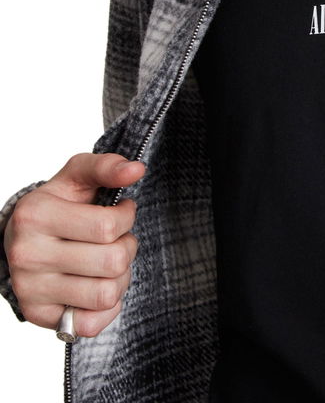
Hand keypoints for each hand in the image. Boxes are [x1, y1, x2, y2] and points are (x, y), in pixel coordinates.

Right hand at [4, 153, 145, 337]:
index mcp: (36, 215)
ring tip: (107, 262)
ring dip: (119, 277)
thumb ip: (107, 166)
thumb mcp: (78, 175)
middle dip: (126, 247)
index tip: (120, 211)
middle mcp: (28, 254)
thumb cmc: (58, 204)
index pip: (108, 226)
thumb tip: (136, 168)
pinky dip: (104, 308)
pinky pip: (90, 324)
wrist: (22, 236)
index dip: (126, 217)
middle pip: (112, 262)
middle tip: (116, 240)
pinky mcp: (37, 315)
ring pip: (106, 294)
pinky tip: (97, 285)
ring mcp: (30, 288)